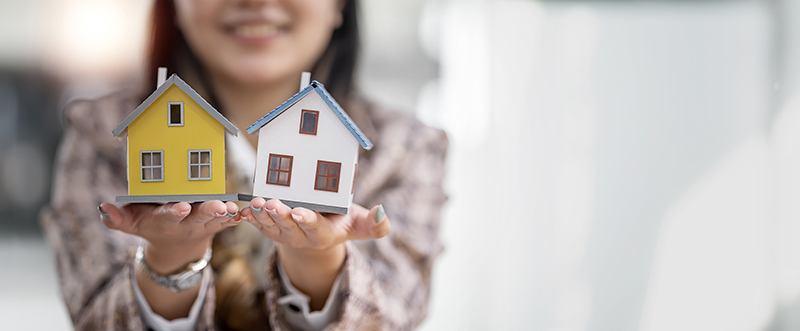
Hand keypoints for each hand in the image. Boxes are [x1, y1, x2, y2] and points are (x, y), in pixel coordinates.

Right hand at [98, 200, 240, 272]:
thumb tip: (103, 208)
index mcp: (165, 221)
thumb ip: (117, 218)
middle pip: (198, 218)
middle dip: (208, 211)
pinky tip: (245, 211)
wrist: (175, 244)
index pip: (169, 216)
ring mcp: (204, 224)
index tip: (182, 206)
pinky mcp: (218, 223)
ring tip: (233, 208)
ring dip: (226, 214)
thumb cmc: (150, 224)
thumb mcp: (131, 224)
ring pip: (217, 219)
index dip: (174, 212)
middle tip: (218, 206)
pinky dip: (238, 217)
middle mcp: (186, 223)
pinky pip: (230, 220)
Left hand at [239, 197, 389, 251]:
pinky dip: (247, 217)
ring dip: (260, 214)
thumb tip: (381, 213)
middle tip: (272, 203)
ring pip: (269, 225)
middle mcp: (300, 237)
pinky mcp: (269, 227)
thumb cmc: (341, 222)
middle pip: (288, 226)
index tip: (299, 211)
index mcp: (322, 236)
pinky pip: (256, 223)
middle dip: (279, 215)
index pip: (314, 229)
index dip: (307, 221)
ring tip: (255, 202)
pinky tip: (240, 209)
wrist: (319, 231)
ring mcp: (282, 233)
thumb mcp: (359, 225)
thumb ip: (374, 224)